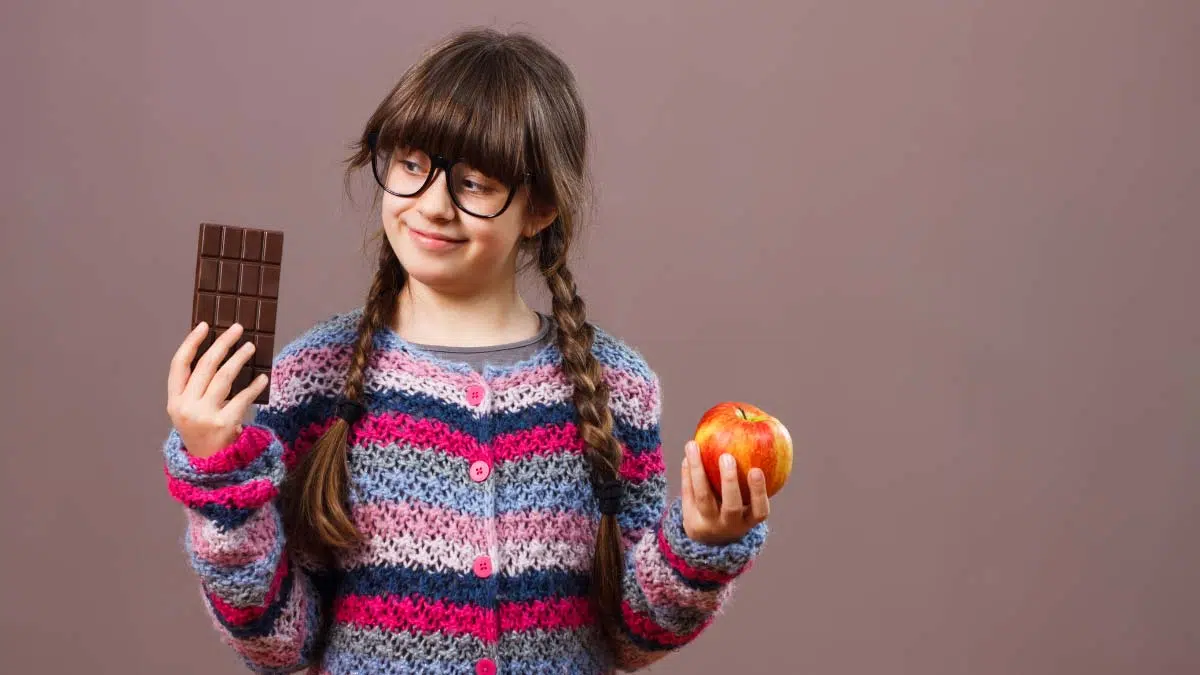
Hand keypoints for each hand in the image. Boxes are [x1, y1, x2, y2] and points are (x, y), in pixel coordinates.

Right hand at [166, 322, 267, 458]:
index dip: (191, 342)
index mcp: (174, 401)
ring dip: (239, 358)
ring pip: (224, 377)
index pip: (179, 364)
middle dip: (222, 343)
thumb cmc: (203, 433)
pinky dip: (254, 385)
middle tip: (237, 329)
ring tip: (250, 346)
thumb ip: (197, 388)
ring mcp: (203, 416)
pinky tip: (262, 377)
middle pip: (205, 366)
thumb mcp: (190, 411)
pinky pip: (242, 397)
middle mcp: (185, 407)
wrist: (209, 467)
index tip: (205, 326)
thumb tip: (220, 352)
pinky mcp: (223, 424)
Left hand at [681, 440, 769, 545]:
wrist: (710, 541)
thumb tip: (751, 433)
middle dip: (729, 481)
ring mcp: (708, 524)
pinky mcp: (689, 519)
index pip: (759, 511)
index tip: (756, 470)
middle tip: (727, 456)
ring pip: (702, 497)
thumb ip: (752, 478)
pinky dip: (687, 473)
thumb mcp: (748, 504)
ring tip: (693, 445)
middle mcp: (729, 525)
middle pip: (731, 506)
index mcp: (748, 521)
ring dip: (698, 469)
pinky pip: (687, 493)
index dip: (758, 492)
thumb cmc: (736, 510)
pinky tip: (687, 456)